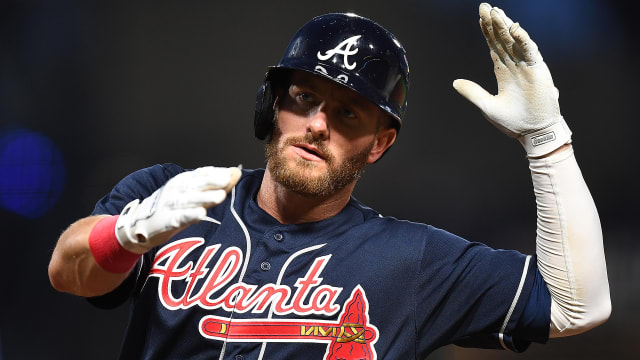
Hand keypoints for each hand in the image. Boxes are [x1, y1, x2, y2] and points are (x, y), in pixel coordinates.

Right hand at [115, 166, 241, 253]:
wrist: (141, 223)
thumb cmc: (173, 206)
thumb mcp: (192, 192)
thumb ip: (214, 184)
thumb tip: (235, 172)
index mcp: (183, 181)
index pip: (201, 174)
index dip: (216, 173)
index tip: (232, 173)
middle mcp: (177, 190)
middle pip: (197, 184)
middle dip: (213, 181)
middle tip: (228, 179)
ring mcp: (170, 204)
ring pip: (190, 200)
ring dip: (205, 197)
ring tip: (220, 196)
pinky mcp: (167, 220)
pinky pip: (180, 217)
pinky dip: (190, 215)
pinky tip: (201, 214)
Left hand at [453, 3, 570, 156]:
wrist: (533, 133)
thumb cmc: (513, 122)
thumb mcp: (487, 106)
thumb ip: (473, 92)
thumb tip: (455, 82)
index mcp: (503, 72)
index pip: (493, 46)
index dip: (487, 32)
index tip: (480, 17)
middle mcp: (514, 65)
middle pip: (502, 40)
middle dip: (494, 23)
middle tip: (485, 7)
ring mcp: (526, 66)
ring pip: (515, 41)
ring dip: (506, 27)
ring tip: (496, 13)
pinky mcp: (538, 70)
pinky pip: (530, 51)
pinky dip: (523, 39)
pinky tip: (514, 28)